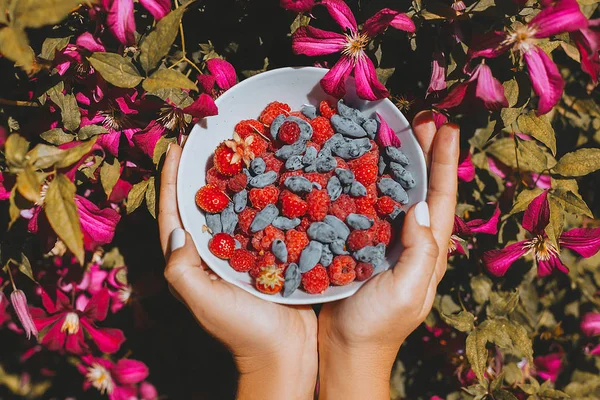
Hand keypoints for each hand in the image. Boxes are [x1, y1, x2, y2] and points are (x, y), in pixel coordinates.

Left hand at [158, 144, 317, 399]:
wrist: (285, 353)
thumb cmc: (243, 332)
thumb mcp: (204, 303)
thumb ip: (182, 271)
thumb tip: (176, 230)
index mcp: (190, 264)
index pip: (171, 216)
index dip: (169, 181)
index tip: (174, 147)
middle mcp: (211, 255)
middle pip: (198, 206)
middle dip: (198, 174)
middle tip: (206, 140)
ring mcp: (238, 255)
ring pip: (229, 209)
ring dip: (230, 180)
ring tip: (238, 150)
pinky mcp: (264, 256)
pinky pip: (259, 220)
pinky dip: (260, 199)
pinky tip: (271, 178)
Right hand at [317, 113, 459, 399]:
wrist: (345, 349)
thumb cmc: (377, 325)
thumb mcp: (406, 292)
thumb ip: (420, 252)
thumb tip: (420, 207)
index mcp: (428, 251)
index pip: (441, 199)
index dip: (445, 163)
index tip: (447, 128)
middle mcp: (411, 241)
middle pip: (423, 188)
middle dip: (427, 153)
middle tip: (423, 117)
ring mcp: (386, 241)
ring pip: (397, 193)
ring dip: (399, 161)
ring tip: (397, 131)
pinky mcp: (361, 243)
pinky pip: (369, 205)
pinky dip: (369, 181)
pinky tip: (360, 164)